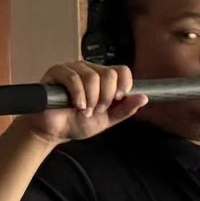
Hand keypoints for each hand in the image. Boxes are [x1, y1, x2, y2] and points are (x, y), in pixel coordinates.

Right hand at [25, 61, 145, 144]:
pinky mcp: (56, 72)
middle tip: (98, 109)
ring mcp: (73, 69)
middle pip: (109, 74)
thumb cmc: (78, 122)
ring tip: (86, 110)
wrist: (55, 131)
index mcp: (103, 78)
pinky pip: (73, 77)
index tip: (118, 99)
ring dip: (91, 98)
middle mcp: (89, 70)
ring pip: (92, 76)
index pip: (122, 70)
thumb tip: (144, 98)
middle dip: (106, 97)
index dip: (124, 84)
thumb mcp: (108, 119)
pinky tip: (77, 105)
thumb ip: (125, 109)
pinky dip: (79, 95)